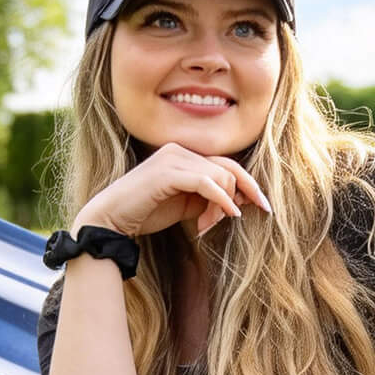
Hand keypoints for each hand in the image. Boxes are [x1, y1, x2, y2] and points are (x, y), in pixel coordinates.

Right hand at [77, 143, 273, 240]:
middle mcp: (179, 150)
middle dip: (246, 191)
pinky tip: (228, 214)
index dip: (247, 184)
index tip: (263, 205)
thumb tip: (240, 201)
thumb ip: (210, 198)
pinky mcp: (168, 172)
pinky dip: (221, 199)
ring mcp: (173, 158)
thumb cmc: (147, 212)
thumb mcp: (187, 205)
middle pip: (228, 167)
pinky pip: (207, 183)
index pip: (226, 164)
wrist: (111, 220)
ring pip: (220, 176)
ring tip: (210, 225)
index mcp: (184, 154)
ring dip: (225, 204)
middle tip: (260, 211)